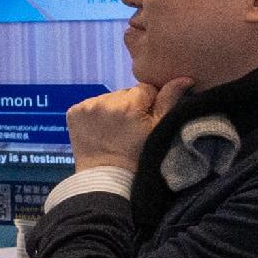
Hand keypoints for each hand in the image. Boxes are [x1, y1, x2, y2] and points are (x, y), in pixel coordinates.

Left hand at [64, 75, 189, 174]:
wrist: (106, 178)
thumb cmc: (138, 156)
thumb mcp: (159, 130)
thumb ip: (169, 101)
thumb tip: (184, 79)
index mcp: (129, 103)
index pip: (146, 89)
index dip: (148, 104)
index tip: (145, 121)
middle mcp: (105, 100)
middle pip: (125, 93)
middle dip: (130, 105)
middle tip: (130, 128)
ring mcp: (87, 106)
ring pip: (108, 99)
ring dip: (112, 109)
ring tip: (115, 130)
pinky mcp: (73, 112)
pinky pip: (90, 105)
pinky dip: (95, 114)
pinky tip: (100, 129)